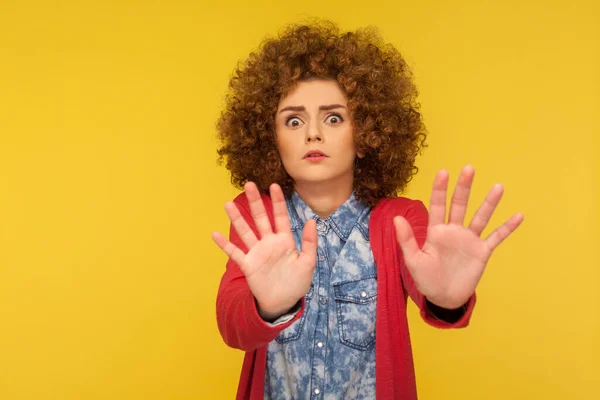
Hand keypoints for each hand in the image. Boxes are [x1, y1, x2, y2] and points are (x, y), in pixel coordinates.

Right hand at [212, 182, 317, 319]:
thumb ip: (310, 242)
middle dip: (255, 202)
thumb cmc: (297, 282)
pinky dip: (224, 244)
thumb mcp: (308, 262)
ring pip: (245, 231)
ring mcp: (257, 252)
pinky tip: (214, 234)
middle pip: (260, 218)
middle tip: (249, 185)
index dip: (277, 201)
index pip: (280, 216)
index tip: (274, 185)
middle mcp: (269, 242)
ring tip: (227, 204)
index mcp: (284, 240)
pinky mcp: (248, 264)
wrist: (283, 303)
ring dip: (237, 218)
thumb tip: (311, 220)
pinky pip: (234, 253)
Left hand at [393, 165, 523, 308]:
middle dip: (464, 187)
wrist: (443, 298)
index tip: (443, 172)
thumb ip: (407, 240)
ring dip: (489, 203)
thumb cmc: (426, 278)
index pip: (438, 205)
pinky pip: (496, 237)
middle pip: (459, 205)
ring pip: (480, 217)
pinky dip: (507, 228)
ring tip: (498, 187)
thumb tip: (396, 218)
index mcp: (436, 231)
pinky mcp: (482, 252)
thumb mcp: (413, 260)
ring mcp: (469, 240)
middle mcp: (454, 231)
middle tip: (469, 168)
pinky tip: (518, 215)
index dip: (440, 189)